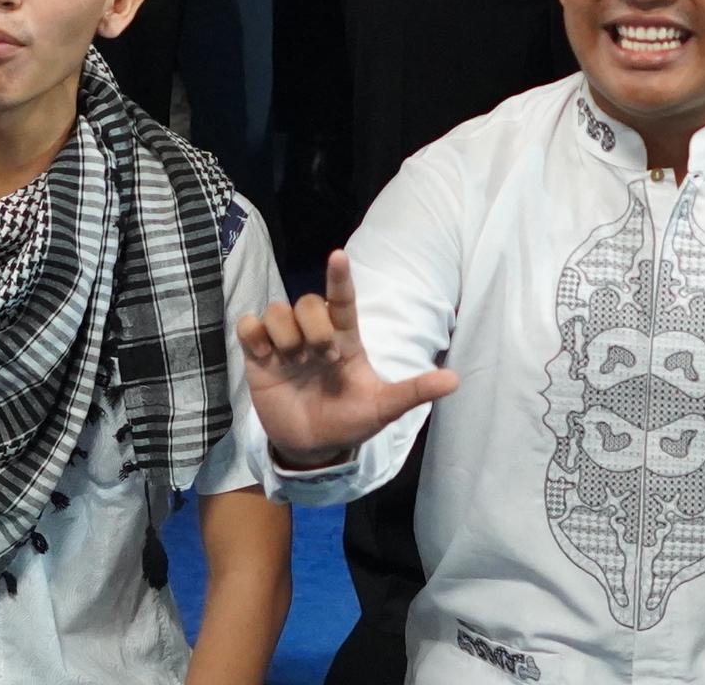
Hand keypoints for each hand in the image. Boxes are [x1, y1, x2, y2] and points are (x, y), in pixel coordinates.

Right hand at [234, 250, 459, 466]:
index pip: (342, 300)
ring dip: (285, 334)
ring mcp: (285, 343)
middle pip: (307, 302)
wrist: (312, 447)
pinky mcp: (258, 356)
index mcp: (346, 339)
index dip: (339, 277)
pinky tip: (265, 357)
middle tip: (320, 358)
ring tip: (290, 361)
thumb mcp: (383, 409)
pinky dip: (254, 335)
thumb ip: (414, 392)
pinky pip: (248, 326)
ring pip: (277, 310)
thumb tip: (455, 380)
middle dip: (314, 327)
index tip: (338, 256)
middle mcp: (314, 334)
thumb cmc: (349, 421)